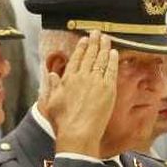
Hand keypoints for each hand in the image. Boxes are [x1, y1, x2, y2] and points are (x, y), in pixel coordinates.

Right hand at [50, 31, 118, 156]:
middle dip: (94, 42)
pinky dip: (113, 60)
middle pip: (90, 55)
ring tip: (107, 38)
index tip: (85, 40)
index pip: (76, 58)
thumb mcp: (51, 103)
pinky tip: (115, 53)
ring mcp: (96, 82)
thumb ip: (53, 86)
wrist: (78, 133)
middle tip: (98, 33)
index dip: (81, 47)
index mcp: (68, 79)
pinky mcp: (108, 89)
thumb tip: (52, 75)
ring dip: (104, 47)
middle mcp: (82, 77)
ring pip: (101, 59)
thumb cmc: (63, 122)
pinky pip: (111, 70)